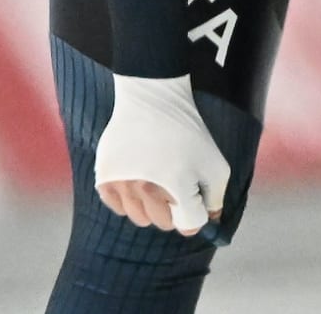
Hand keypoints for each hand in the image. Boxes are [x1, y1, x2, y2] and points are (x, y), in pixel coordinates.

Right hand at [95, 73, 229, 234]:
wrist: (151, 96)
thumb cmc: (185, 129)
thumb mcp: (215, 160)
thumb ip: (216, 195)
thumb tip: (209, 219)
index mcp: (176, 186)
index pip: (189, 224)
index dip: (197, 213)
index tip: (196, 199)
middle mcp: (145, 190)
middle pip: (164, 223)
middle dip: (175, 209)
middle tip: (176, 184)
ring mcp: (122, 184)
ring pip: (139, 218)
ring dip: (151, 206)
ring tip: (156, 180)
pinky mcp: (104, 176)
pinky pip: (117, 206)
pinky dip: (128, 199)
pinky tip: (137, 178)